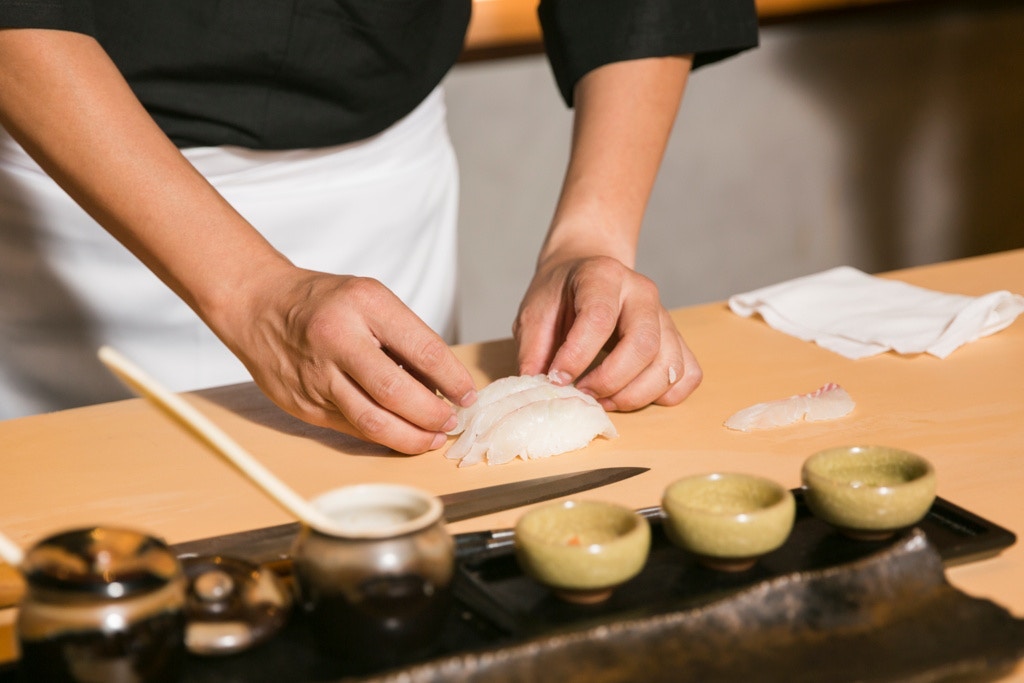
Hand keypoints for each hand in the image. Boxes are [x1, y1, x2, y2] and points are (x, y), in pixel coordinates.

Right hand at [223, 268, 476, 453]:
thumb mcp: (371, 299)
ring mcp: (317, 375)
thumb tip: (445, 386)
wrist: (257, 305)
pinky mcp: (304, 404)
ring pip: (373, 421)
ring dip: (410, 437)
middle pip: (396, 392)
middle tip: (451, 422)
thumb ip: (405, 338)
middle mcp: (338, 339)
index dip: (454, 379)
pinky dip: (382, 436)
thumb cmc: (323, 302)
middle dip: (433, 415)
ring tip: (431, 438)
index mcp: (365, 304)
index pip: (423, 349)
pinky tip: (400, 435)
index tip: (468, 395)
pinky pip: (352, 429)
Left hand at [514, 255, 701, 410]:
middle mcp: (642, 292)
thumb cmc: (560, 295)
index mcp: (603, 275)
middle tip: (582, 394)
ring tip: (603, 400)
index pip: (599, 319)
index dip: (577, 356)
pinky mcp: (677, 339)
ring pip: (669, 366)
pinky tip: (632, 394)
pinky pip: (688, 375)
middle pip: (644, 345)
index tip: (556, 379)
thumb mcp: (534, 312)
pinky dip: (665, 395)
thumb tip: (537, 386)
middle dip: (610, 381)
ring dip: (635, 395)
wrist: (587, 273)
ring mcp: (665, 316)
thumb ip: (532, 348)